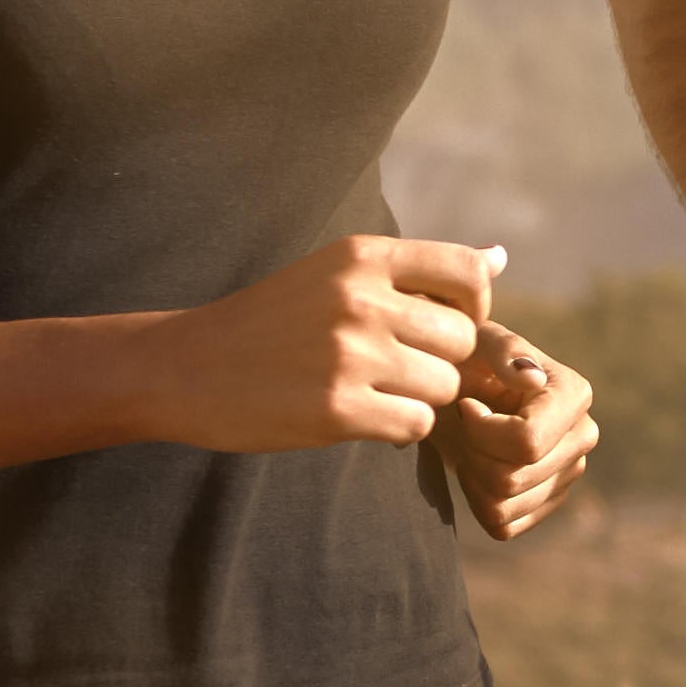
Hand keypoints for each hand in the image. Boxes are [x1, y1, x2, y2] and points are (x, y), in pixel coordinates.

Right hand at [147, 235, 494, 453]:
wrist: (184, 367)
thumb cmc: (270, 321)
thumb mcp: (335, 273)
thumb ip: (416, 272)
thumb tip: (501, 257)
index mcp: (362, 257)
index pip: (469, 275)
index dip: (474, 308)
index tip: (444, 327)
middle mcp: (360, 299)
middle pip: (461, 340)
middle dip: (441, 362)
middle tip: (399, 371)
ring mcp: (349, 355)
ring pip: (442, 386)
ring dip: (420, 398)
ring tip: (376, 393)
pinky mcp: (337, 410)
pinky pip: (415, 426)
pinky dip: (399, 429)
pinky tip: (364, 418)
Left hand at [441, 284, 601, 538]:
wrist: (455, 388)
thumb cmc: (464, 359)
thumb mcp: (476, 341)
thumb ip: (504, 350)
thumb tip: (533, 380)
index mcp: (574, 395)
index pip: (528, 442)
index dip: (482, 432)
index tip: (467, 405)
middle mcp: (583, 436)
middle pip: (512, 478)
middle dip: (473, 454)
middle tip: (464, 426)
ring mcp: (568, 473)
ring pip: (504, 505)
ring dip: (471, 476)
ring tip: (470, 443)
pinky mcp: (548, 502)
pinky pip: (502, 525)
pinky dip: (476, 501)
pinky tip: (477, 467)